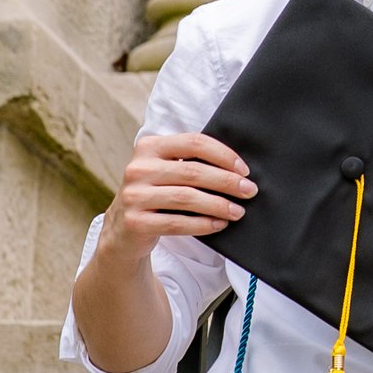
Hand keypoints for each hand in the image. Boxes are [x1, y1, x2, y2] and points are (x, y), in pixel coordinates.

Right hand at [100, 129, 254, 256]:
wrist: (123, 230)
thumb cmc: (156, 196)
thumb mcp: (165, 171)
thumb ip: (191, 163)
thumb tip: (238, 170)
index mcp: (149, 146)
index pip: (193, 142)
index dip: (223, 155)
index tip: (244, 170)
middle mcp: (137, 168)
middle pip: (192, 171)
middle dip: (227, 182)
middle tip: (249, 191)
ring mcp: (133, 196)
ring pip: (186, 198)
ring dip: (218, 205)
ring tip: (238, 211)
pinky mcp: (135, 222)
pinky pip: (177, 223)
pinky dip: (203, 224)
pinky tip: (220, 224)